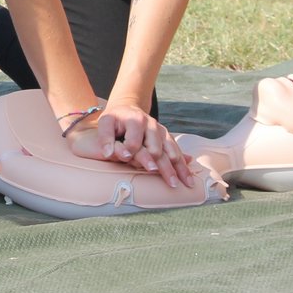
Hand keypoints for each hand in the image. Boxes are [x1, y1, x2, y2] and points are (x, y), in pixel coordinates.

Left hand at [65, 104, 192, 188]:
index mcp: (135, 120)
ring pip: (171, 150)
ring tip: (183, 183)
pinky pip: (176, 150)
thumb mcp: (105, 123)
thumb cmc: (114, 120)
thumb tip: (108, 154)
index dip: (131, 152)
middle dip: (163, 166)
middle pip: (157, 148)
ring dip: (178, 168)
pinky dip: (183, 163)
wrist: (127, 109)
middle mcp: (151, 125)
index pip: (134, 141)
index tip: (129, 161)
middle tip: (170, 183)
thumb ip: (105, 138)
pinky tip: (187, 175)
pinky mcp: (166, 135)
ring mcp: (161, 130)